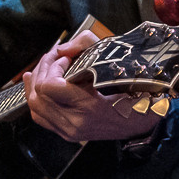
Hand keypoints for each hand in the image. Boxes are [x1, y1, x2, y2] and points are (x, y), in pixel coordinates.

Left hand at [22, 37, 162, 144]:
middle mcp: (74, 123)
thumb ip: (85, 45)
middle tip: (53, 57)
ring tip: (43, 67)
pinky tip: (38, 84)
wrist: (142, 119)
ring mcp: (69, 132)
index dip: (52, 67)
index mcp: (88, 107)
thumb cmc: (132, 87)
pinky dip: (37, 99)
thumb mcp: (115, 59)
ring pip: (35, 108)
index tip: (66, 58)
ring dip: (35, 84)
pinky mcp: (67, 134)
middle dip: (42, 70)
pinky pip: (41, 117)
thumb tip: (62, 49)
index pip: (49, 87)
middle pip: (37, 96)